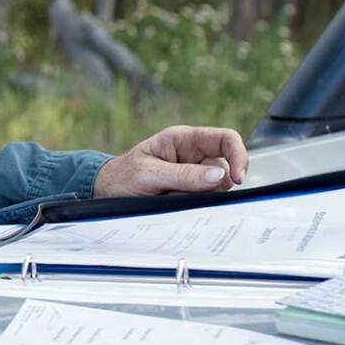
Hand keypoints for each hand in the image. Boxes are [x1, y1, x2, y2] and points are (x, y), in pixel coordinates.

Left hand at [94, 125, 248, 197]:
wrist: (105, 193)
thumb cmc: (122, 177)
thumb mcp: (148, 174)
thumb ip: (182, 175)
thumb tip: (219, 176)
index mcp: (183, 139)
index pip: (225, 139)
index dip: (238, 156)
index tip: (238, 179)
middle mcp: (193, 154)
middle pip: (225, 168)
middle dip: (210, 186)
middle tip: (179, 193)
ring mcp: (194, 174)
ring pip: (216, 188)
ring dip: (197, 197)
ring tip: (167, 197)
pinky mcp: (191, 192)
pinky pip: (205, 200)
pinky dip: (192, 205)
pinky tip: (171, 203)